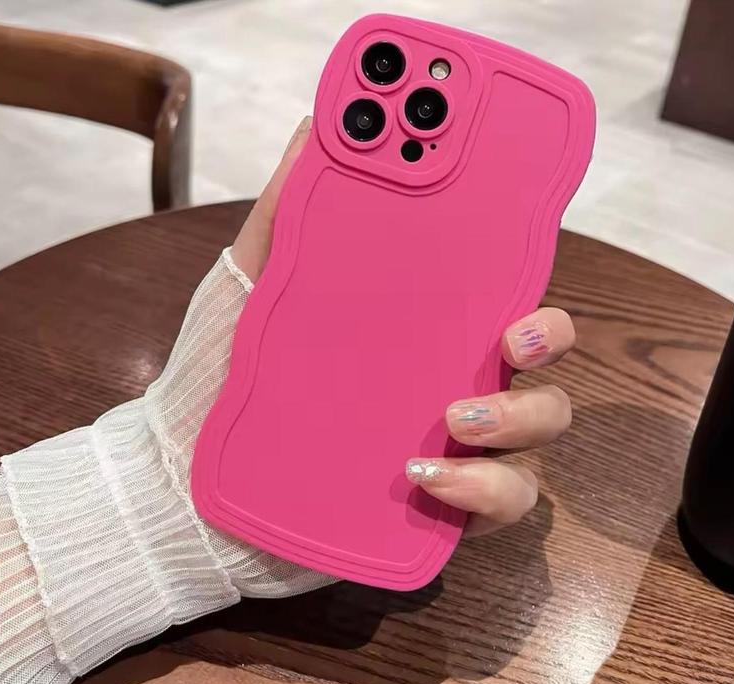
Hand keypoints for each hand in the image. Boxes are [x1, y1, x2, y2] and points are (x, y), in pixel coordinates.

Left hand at [232, 115, 573, 539]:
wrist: (185, 473)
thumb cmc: (226, 371)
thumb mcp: (253, 282)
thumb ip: (289, 210)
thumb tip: (322, 124)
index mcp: (421, 332)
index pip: (501, 301)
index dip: (534, 290)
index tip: (518, 280)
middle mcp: (449, 384)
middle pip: (542, 366)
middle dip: (547, 347)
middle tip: (508, 343)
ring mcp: (452, 449)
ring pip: (537, 438)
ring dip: (515, 425)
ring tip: (452, 420)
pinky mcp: (440, 509)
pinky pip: (503, 504)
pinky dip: (483, 493)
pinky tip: (427, 477)